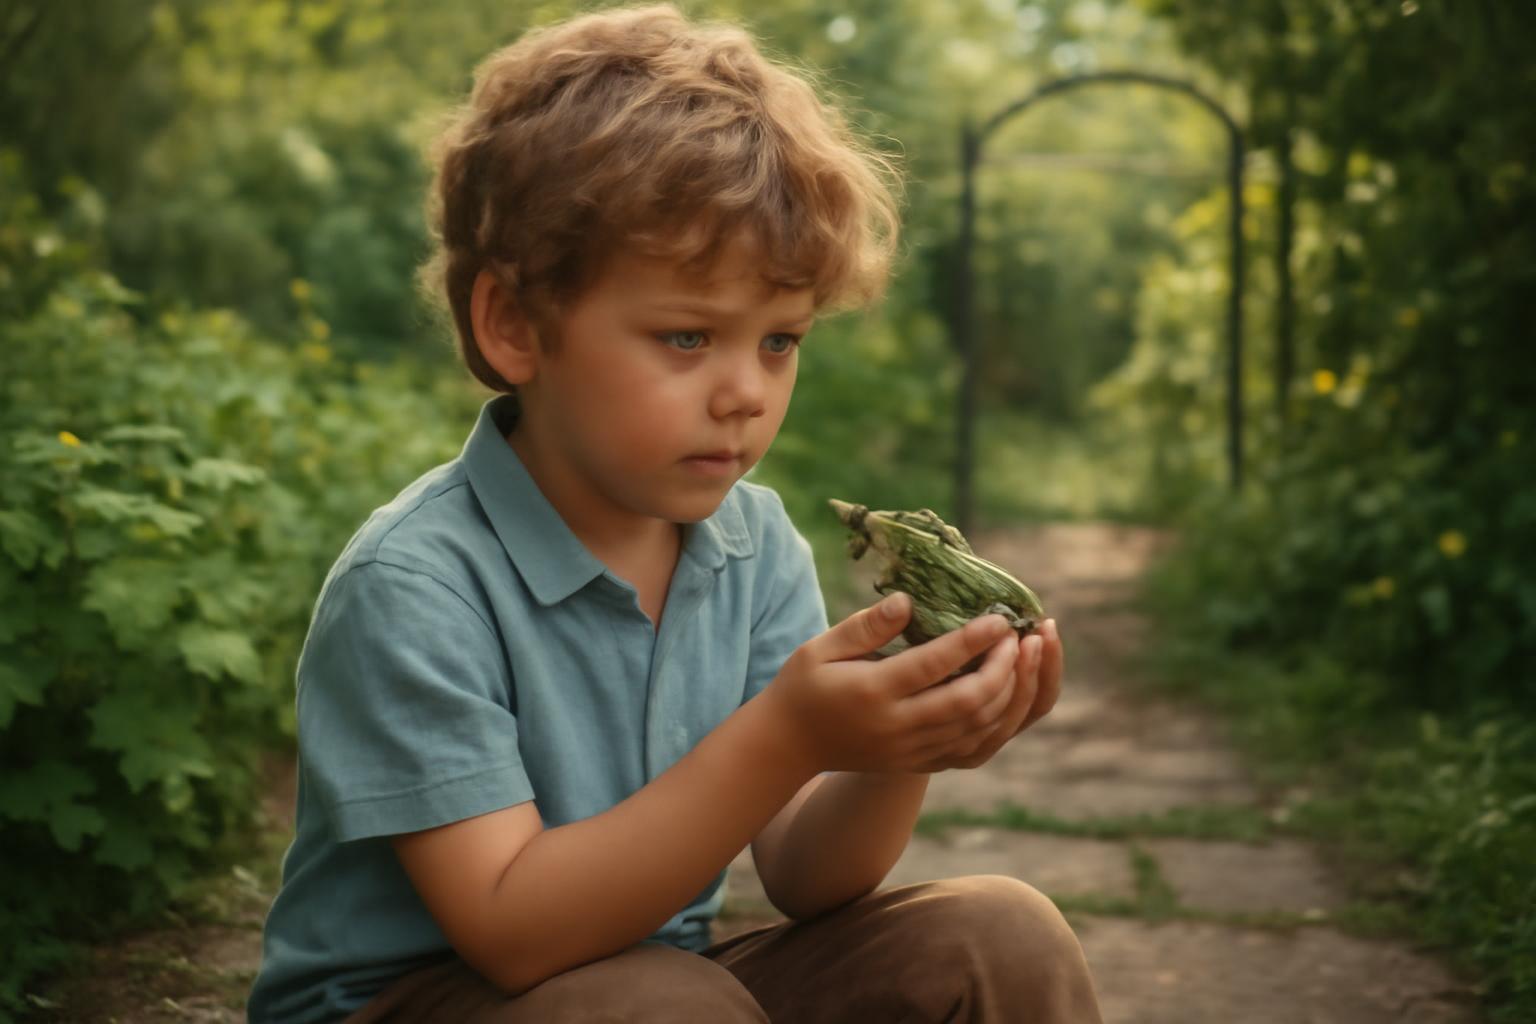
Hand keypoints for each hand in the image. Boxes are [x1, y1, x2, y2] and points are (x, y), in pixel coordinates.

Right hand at [763, 591, 1021, 774]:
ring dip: (1010, 693)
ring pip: (978, 728)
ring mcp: (912, 750)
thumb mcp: (821, 646)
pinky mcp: (920, 764)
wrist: (790, 745)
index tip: (999, 618)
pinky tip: (1011, 692)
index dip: (972, 640)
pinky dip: (1000, 722)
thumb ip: (866, 625)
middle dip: (1003, 668)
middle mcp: (897, 726)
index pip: (933, 665)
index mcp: (871, 691)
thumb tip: (908, 600)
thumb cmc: (806, 684)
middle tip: (1019, 637)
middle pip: (967, 701)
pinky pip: (974, 750)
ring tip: (1023, 659)